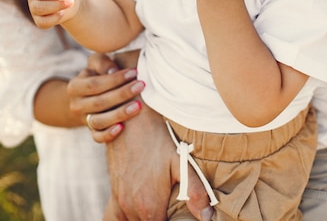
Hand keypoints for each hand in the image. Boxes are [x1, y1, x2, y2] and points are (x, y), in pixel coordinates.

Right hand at [67, 52, 144, 142]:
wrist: (89, 95)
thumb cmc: (97, 74)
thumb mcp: (96, 63)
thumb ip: (103, 62)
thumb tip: (113, 70)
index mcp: (75, 87)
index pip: (94, 84)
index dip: (115, 79)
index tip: (134, 72)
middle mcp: (76, 105)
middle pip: (99, 103)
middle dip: (122, 94)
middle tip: (141, 86)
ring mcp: (83, 120)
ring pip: (99, 122)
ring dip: (120, 114)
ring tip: (138, 105)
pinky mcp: (91, 132)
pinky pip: (98, 137)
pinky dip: (108, 134)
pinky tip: (122, 127)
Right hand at [106, 102, 212, 220]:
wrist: (131, 121)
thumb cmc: (157, 138)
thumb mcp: (180, 161)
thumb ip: (195, 192)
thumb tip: (208, 218)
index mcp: (150, 206)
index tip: (177, 215)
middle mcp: (131, 208)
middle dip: (160, 220)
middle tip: (170, 210)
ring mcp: (120, 200)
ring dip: (145, 218)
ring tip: (158, 209)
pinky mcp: (114, 192)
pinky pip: (116, 216)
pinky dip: (128, 217)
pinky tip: (138, 210)